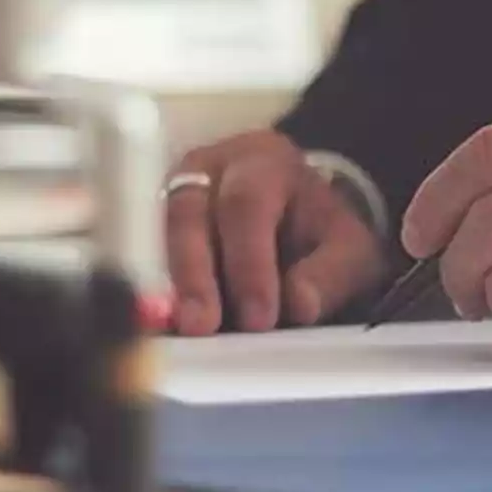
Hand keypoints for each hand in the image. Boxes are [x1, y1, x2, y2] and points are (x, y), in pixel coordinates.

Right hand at [165, 131, 386, 334]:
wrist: (299, 218)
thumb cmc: (320, 232)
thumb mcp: (348, 249)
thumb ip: (330, 274)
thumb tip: (299, 304)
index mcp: (263, 161)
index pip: (247, 204)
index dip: (249, 262)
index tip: (259, 317)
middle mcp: (209, 167)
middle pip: (189, 211)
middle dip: (195, 273)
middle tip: (202, 326)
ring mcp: (172, 191)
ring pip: (156, 230)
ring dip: (167, 283)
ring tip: (179, 330)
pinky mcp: (153, 221)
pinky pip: (143, 251)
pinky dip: (152, 287)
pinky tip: (162, 323)